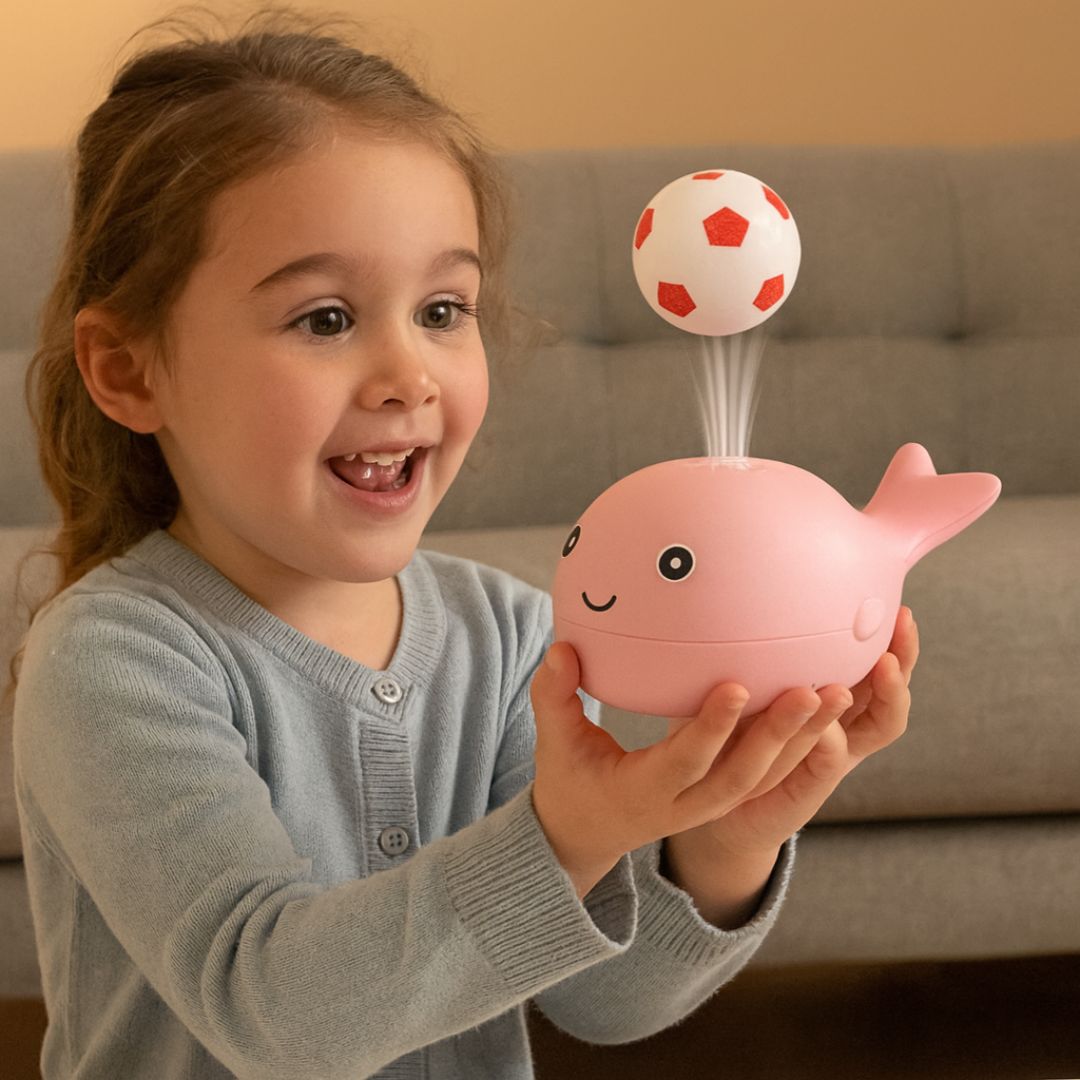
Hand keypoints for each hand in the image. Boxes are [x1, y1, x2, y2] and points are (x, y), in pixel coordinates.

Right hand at [529, 639, 840, 898]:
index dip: (712, 728)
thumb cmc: (569, 779)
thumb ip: (554, 697)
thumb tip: (562, 649)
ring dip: (804, 739)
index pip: (686, 762)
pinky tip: (826, 703)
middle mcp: (686, 805)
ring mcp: (710, 805)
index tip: (738, 686)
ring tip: (840, 692)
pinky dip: (800, 743)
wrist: (587, 832)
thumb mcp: (555, 743)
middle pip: (743, 775)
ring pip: (766, 777)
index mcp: (645, 793)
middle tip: (814, 689)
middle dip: (780, 735)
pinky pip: (768, 773)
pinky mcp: (724, 795)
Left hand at [668, 605, 919, 860]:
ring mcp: (835, 757)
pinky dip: (829, 743)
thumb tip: (738, 588)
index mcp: (834, 696)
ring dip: (883, 695)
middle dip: (902, 658)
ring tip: (880, 667)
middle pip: (892, 688)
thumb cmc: (729, 728)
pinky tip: (824, 727)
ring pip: (878, 726)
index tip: (898, 605)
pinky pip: (829, 763)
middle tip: (900, 626)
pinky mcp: (812, 787)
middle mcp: (846, 724)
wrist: (718, 804)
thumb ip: (752, 649)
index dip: (894, 637)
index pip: (876, 660)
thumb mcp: (742, 679)